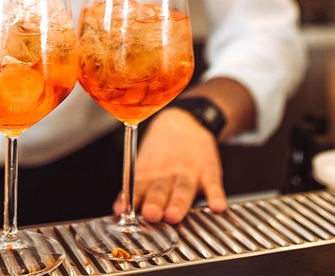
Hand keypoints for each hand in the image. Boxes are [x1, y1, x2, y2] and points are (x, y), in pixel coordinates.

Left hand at [113, 108, 226, 223]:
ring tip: (174, 214)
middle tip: (151, 214)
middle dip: (155, 202)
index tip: (123, 211)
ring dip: (178, 202)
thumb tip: (117, 209)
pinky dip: (216, 195)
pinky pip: (213, 184)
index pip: (138, 188)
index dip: (131, 200)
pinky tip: (217, 206)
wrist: (185, 120)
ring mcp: (189, 172)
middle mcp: (168, 174)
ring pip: (183, 188)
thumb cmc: (163, 151)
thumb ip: (135, 189)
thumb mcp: (146, 165)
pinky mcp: (208, 171)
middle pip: (161, 189)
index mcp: (150, 174)